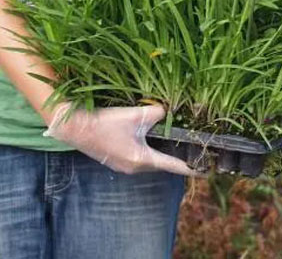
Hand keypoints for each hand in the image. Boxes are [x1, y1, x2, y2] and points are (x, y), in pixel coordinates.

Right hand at [43, 102, 198, 176]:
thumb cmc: (106, 123)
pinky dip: (148, 150)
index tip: (205, 170)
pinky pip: (139, 157)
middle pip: (162, 164)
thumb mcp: (135, 115)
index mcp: (142, 160)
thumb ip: (156, 113)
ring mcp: (124, 166)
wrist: (76, 128)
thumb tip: (166, 111)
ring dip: (161, 153)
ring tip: (174, 144)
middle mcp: (135, 168)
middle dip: (176, 158)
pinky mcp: (116, 159)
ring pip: (150, 161)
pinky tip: (149, 139)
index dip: (190, 167)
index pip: (173, 166)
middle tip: (191, 150)